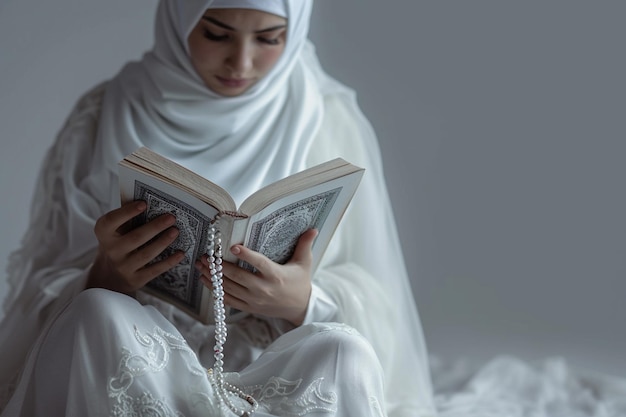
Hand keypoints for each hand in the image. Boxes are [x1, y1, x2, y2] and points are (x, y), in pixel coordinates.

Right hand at [87, 200, 184, 293]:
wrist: (110, 273)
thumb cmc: (119, 240)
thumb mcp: (116, 228)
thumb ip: (128, 215)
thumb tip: (152, 200)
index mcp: (104, 232)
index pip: (112, 221)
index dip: (127, 212)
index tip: (144, 203)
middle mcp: (111, 250)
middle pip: (135, 238)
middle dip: (155, 227)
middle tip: (171, 218)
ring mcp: (123, 267)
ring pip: (146, 254)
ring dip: (163, 242)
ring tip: (175, 231)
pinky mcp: (135, 279)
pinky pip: (154, 270)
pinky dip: (169, 262)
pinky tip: (180, 253)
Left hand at [197, 229, 317, 325]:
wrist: (298, 309)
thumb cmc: (300, 282)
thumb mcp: (304, 263)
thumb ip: (305, 245)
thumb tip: (313, 228)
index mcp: (276, 276)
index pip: (259, 264)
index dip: (246, 256)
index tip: (233, 247)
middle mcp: (263, 289)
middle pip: (237, 277)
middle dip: (219, 267)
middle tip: (205, 255)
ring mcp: (254, 300)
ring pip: (228, 289)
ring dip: (212, 277)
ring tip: (200, 265)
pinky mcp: (248, 307)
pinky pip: (227, 300)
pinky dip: (215, 290)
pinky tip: (205, 280)